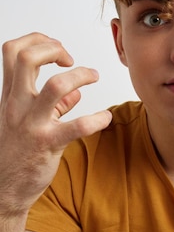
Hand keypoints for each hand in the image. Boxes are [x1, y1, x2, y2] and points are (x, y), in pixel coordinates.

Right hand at [0, 32, 111, 214]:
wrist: (3, 190)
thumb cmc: (16, 153)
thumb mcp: (27, 122)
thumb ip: (53, 106)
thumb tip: (76, 93)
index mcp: (10, 95)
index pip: (13, 51)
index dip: (37, 41)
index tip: (57, 50)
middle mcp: (18, 105)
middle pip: (27, 58)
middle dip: (54, 49)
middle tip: (71, 60)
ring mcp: (32, 124)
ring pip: (55, 86)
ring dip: (81, 75)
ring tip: (94, 76)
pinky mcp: (47, 144)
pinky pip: (77, 127)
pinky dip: (97, 119)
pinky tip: (105, 118)